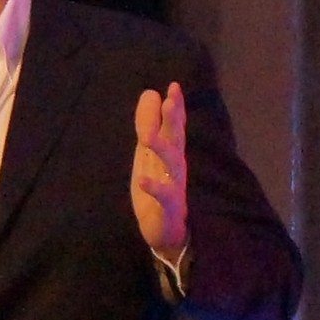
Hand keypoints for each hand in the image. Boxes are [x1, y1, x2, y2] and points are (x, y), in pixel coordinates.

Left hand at [131, 82, 188, 262]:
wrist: (167, 232)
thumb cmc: (157, 190)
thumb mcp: (147, 155)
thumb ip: (148, 125)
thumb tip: (150, 93)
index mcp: (171, 153)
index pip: (175, 126)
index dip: (175, 106)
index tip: (174, 86)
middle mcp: (176, 167)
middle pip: (177, 139)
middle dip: (174, 120)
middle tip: (170, 101)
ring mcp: (175, 186)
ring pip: (172, 165)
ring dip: (162, 149)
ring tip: (147, 137)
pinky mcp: (169, 208)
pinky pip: (165, 196)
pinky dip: (154, 188)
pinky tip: (142, 180)